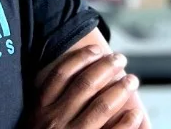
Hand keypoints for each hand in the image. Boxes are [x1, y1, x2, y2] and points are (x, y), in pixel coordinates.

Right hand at [25, 45, 150, 128]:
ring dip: (119, 90)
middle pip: (84, 85)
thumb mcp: (34, 120)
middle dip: (104, 68)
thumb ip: (45, 103)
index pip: (61, 74)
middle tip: (120, 59)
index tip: (95, 49)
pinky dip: (126, 123)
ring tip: (131, 80)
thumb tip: (64, 79)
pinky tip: (136, 114)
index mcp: (39, 109)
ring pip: (100, 106)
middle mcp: (54, 120)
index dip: (80, 59)